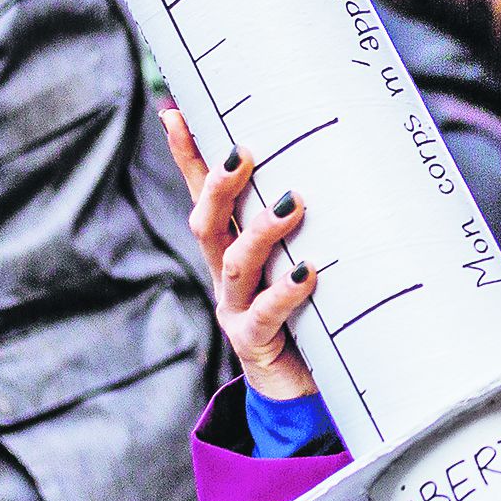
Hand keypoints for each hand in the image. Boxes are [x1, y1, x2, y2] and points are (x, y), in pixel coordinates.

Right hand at [161, 110, 318, 401]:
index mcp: (231, 249)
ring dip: (260, 231)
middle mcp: (226, 275)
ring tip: (293, 204)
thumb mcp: (300, 256)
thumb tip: (324, 167)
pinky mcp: (256, 343)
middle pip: (207, 223)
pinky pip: (266, 316)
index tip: (175, 112)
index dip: (187, 156)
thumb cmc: (307, 311)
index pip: (203, 195)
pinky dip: (285, 293)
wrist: (300, 387)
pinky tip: (308, 273)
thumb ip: (303, 221)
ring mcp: (236, 309)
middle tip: (242, 151)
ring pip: (236, 264)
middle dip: (219, 186)